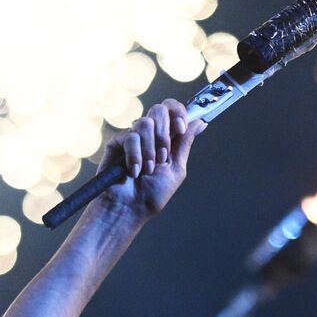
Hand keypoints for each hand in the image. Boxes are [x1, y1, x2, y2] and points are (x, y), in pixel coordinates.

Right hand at [87, 100, 205, 223]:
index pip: (172, 109)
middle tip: (162, 157)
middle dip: (164, 134)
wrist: (130, 207)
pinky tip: (133, 171)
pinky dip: (135, 156)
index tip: (180, 127)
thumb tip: (200, 121)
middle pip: (159, 109)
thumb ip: (185, 142)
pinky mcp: (117, 142)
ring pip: (145, 123)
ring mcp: (133, 136)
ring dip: (150, 150)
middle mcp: (150, 134)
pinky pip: (129, 136)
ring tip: (148, 169)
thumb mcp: (176, 167)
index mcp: (166, 138)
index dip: (178, 112)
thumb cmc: (152, 194)